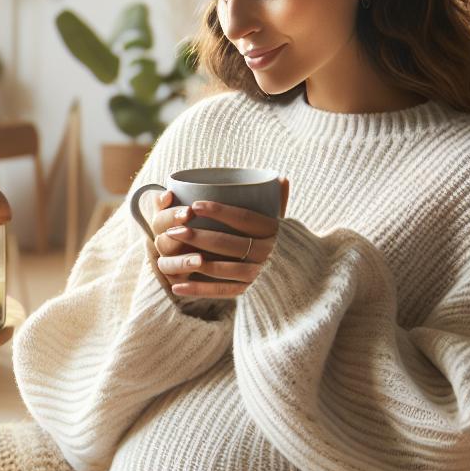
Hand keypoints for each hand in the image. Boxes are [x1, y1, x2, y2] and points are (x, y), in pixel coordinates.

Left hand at [146, 177, 289, 300]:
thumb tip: (282, 178)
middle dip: (197, 236)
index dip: (219, 211)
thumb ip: (279, 202)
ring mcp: (257, 275)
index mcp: (274, 231)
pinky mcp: (249, 292)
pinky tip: (176, 286)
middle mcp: (267, 254)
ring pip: (221, 268)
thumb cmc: (284, 243)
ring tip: (169, 255)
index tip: (195, 205)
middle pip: (227, 243)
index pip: (243, 218)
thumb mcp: (284, 223)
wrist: (300, 278)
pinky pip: (220, 292)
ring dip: (192, 261)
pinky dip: (197, 290)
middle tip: (172, 229)